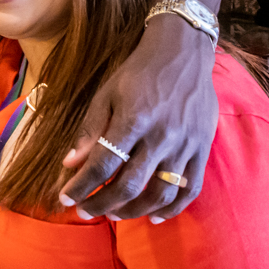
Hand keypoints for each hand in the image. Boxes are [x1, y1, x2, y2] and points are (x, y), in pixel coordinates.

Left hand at [60, 17, 216, 222]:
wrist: (183, 53)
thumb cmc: (138, 72)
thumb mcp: (106, 94)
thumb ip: (90, 130)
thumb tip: (70, 164)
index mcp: (133, 121)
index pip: (102, 165)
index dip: (81, 186)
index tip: (65, 198)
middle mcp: (161, 137)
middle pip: (129, 185)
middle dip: (102, 203)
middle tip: (85, 212)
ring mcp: (185, 146)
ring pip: (160, 193)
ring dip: (133, 211)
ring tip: (113, 214)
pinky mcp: (202, 149)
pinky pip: (190, 189)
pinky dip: (172, 208)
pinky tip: (153, 216)